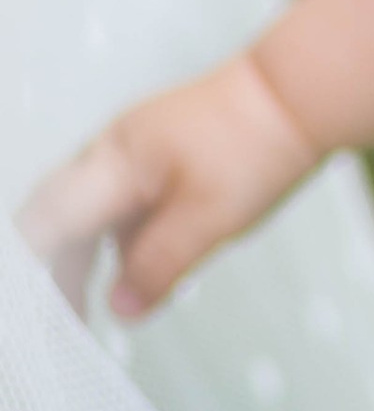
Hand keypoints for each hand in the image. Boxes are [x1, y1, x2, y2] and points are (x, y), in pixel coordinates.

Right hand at [15, 52, 324, 318]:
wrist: (301, 92)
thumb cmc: (258, 143)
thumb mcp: (209, 218)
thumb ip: (157, 265)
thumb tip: (118, 308)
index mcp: (113, 161)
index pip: (46, 223)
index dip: (35, 272)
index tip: (41, 316)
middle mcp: (112, 149)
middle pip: (56, 214)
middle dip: (52, 267)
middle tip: (61, 318)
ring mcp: (135, 146)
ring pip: (89, 207)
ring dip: (85, 254)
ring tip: (92, 307)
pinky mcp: (159, 151)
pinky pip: (120, 198)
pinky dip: (120, 237)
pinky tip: (139, 268)